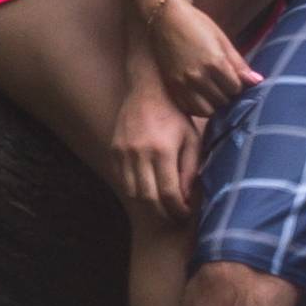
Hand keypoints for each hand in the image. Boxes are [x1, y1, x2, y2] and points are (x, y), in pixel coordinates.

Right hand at [108, 81, 201, 214]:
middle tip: (174, 216)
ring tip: (162, 207)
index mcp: (163, 150)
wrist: (148, 90)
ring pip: (133, 193)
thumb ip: (191, 168)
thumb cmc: (176, 115)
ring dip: (148, 205)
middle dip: (163, 213)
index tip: (186, 212)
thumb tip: (186, 197)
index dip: (178, 209)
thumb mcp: (192, 138)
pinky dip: (135, 192)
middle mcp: (140, 154)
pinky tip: (148, 191)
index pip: (168, 193)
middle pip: (149, 199)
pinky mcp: (114, 151)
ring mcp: (123, 153)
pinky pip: (122, 181)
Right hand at [142, 0, 262, 115]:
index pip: (236, 89)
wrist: (165, 20)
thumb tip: (258, 81)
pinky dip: (198, 106)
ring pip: (207, 111)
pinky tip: (200, 94)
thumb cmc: (197, 25)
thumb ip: (238, 64)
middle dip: (227, 94)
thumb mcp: (222, 40)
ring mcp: (183, 85)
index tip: (235, 78)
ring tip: (214, 91)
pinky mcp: (172, 88)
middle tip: (225, 84)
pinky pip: (190, 109)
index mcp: (214, 63)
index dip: (238, 85)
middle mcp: (198, 77)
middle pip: (223, 101)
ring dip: (214, 104)